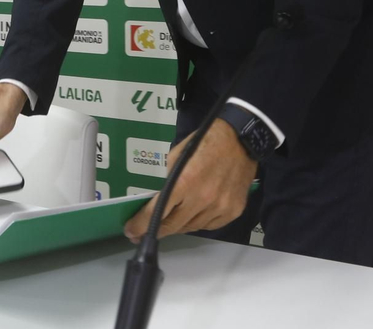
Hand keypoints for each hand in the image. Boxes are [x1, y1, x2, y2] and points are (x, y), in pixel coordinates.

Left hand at [124, 121, 256, 242]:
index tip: (132, 231)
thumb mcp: (177, 156)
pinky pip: (209, 225)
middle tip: (144, 232)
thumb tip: (157, 199)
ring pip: (191, 228)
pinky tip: (193, 213)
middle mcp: (203, 199)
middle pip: (173, 226)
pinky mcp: (233, 211)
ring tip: (171, 219)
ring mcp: (220, 207)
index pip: (157, 212)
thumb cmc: (205, 142)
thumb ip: (168, 180)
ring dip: (178, 225)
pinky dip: (198, 222)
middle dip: (156, 230)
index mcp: (185, 182)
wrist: (240, 139)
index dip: (141, 225)